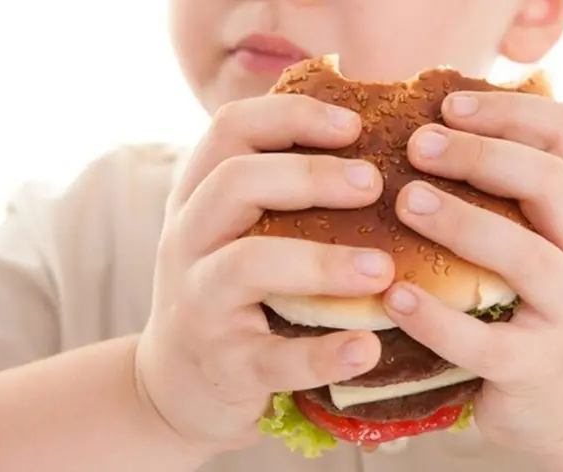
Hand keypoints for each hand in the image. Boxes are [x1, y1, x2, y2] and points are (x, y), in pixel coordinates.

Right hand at [134, 95, 392, 452]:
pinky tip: (367, 347)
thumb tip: (369, 130)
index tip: (355, 124)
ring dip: (322, 262)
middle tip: (375, 183)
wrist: (179, 382)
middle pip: (235, 182)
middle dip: (310, 175)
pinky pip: (274, 358)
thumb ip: (279, 187)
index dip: (293, 115)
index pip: (231, 129)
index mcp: (199, 196)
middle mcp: (189, 241)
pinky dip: (322, 354)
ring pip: (248, 265)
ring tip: (383, 270)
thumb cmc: (231, 288)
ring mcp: (201, 303)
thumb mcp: (236, 228)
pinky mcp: (226, 365)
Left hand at [383, 91, 562, 451]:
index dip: (511, 110)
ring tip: (405, 202)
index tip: (448, 106)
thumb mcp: (547, 238)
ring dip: (461, 222)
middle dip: (480, 155)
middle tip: (417, 145)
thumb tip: (433, 123)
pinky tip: (394, 297)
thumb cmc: (539, 302)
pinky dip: (436, 317)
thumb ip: (512, 189)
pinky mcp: (534, 369)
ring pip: (525, 255)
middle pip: (550, 182)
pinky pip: (484, 341)